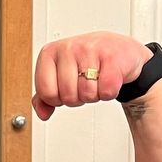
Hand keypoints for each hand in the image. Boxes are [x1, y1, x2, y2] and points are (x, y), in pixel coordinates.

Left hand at [31, 32, 152, 120]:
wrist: (118, 49)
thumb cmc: (87, 62)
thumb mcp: (61, 75)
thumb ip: (46, 95)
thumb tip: (42, 113)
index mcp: (49, 53)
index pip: (46, 92)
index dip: (57, 99)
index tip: (66, 88)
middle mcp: (67, 48)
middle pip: (67, 97)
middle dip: (78, 98)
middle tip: (85, 84)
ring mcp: (89, 50)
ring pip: (87, 95)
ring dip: (95, 94)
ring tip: (97, 80)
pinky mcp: (111, 57)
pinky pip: (106, 91)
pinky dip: (110, 92)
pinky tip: (109, 79)